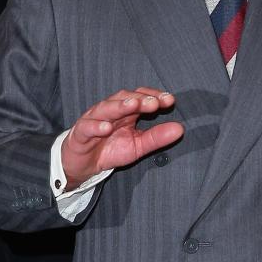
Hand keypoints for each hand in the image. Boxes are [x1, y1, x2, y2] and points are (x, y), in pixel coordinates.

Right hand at [60, 87, 183, 189]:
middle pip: (124, 99)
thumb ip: (157, 138)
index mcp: (126, 112)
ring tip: (133, 105)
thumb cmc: (110, 149)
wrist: (83, 164)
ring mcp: (94, 120)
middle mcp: (110, 111)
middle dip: (140, 99)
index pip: (141, 97)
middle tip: (154, 102)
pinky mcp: (80, 133)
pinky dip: (96, 126)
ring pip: (106, 108)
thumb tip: (180, 129)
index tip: (170, 101)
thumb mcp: (138, 146)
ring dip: (120, 106)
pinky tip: (106, 128)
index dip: (154, 97)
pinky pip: (87, 127)